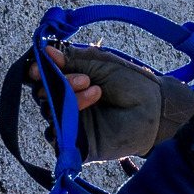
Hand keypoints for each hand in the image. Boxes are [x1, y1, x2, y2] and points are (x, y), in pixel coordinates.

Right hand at [38, 46, 193, 164]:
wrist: (155, 110)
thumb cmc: (133, 85)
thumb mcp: (101, 64)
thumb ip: (72, 59)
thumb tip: (44, 50)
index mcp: (72, 80)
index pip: (43, 75)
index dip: (38, 70)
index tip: (39, 67)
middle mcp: (67, 101)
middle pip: (42, 92)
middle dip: (57, 82)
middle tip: (85, 79)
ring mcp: (70, 122)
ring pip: (48, 110)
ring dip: (67, 99)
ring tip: (95, 92)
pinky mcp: (75, 143)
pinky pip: (54, 135)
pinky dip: (62, 122)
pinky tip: (84, 111)